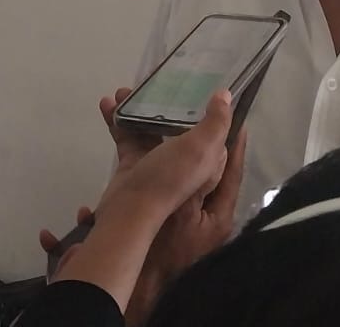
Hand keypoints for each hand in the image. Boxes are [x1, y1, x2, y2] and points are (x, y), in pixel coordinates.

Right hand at [123, 113, 246, 324]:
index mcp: (214, 200)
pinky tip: (107, 113)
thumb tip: (226, 100)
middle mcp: (190, 197)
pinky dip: (120, 134)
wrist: (117, 249)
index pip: (229, 158)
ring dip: (137, 119)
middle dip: (173, 114)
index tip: (230, 102)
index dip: (231, 130)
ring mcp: (158, 194)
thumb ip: (214, 132)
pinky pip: (130, 154)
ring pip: (153, 145)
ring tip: (123, 95)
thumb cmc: (165, 206)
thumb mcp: (197, 166)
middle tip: (166, 89)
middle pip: (188, 146)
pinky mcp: (131, 190)